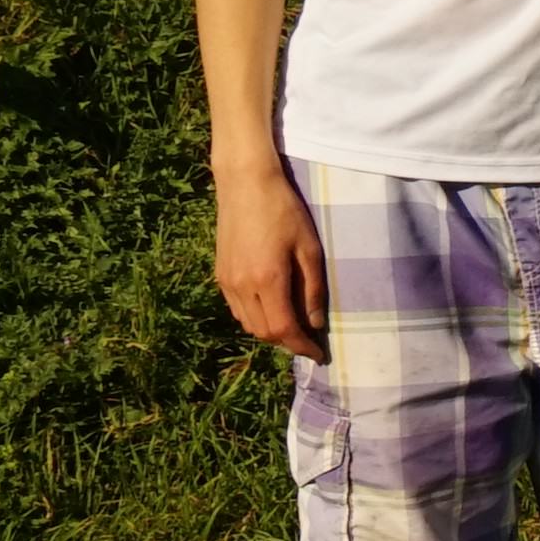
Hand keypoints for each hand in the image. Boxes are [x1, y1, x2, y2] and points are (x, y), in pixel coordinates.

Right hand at [211, 168, 330, 361]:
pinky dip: (255, 318)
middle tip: (310, 342)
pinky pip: (237, 309)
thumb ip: (312, 289)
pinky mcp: (220, 274)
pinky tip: (272, 309)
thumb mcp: (310, 249)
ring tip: (294, 327)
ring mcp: (227, 281)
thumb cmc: (284, 212)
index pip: (284, 329)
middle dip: (288, 343)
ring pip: (248, 323)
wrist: (245, 185)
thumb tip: (315, 324)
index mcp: (268, 280)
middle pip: (263, 332)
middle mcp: (242, 285)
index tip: (319, 355)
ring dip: (270, 332)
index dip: (302, 347)